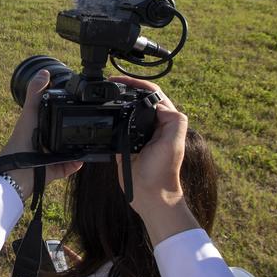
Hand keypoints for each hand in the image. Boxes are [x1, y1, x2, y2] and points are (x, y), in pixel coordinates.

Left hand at [0, 69, 81, 193]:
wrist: (18, 170)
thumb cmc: (22, 140)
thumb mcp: (30, 113)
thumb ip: (36, 93)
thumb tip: (44, 71)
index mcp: (41, 125)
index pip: (57, 115)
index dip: (66, 110)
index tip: (81, 104)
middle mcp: (46, 140)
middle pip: (66, 132)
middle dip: (77, 129)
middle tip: (90, 122)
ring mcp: (51, 156)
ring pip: (71, 149)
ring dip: (80, 146)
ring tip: (91, 140)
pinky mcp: (55, 170)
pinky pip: (71, 166)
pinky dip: (77, 163)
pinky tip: (83, 158)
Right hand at [109, 76, 198, 244]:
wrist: (149, 196)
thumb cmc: (163, 172)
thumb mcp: (173, 143)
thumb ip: (173, 120)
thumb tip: (158, 103)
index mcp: (166, 122)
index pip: (153, 95)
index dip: (138, 85)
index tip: (121, 81)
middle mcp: (153, 126)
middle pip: (139, 100)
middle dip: (126, 90)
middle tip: (109, 84)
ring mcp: (138, 135)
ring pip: (127, 112)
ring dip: (117, 102)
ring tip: (104, 95)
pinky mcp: (126, 145)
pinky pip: (117, 128)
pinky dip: (111, 119)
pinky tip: (102, 115)